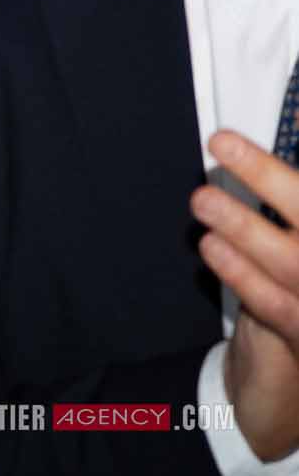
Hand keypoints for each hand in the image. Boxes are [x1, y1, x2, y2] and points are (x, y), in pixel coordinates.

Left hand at [193, 131, 298, 459]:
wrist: (296, 379)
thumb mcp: (296, 228)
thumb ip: (292, 184)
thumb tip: (297, 115)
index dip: (289, 160)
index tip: (292, 113)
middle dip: (272, 179)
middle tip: (222, 143)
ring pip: (293, 263)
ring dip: (244, 225)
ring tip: (203, 199)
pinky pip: (276, 305)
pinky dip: (242, 273)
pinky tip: (211, 246)